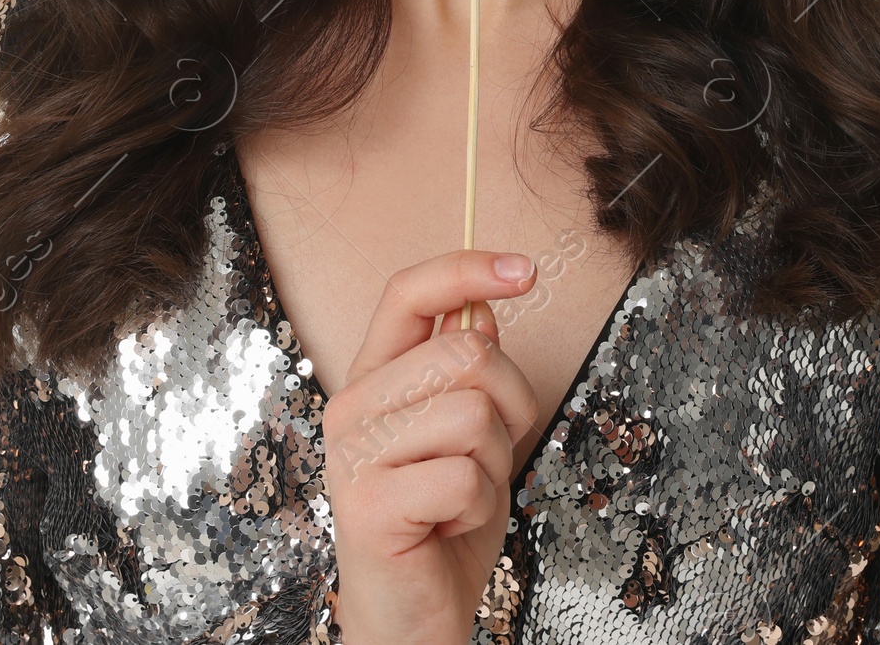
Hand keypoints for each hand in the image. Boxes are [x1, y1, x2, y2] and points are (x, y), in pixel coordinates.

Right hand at [322, 250, 540, 644]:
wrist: (413, 617)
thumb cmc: (442, 520)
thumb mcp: (469, 433)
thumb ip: (468, 372)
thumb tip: (483, 311)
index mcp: (373, 375)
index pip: (408, 293)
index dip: (467, 269)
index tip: (527, 269)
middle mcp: (352, 403)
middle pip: (465, 352)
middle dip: (510, 403)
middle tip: (490, 453)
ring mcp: (353, 453)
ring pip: (473, 414)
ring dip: (493, 463)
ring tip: (462, 494)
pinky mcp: (367, 505)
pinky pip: (464, 476)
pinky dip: (478, 506)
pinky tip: (448, 524)